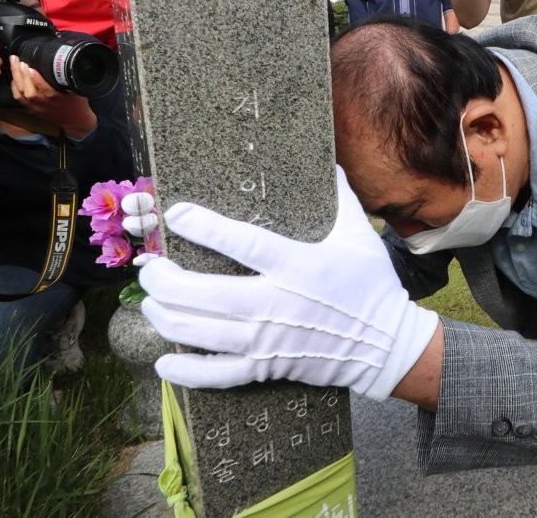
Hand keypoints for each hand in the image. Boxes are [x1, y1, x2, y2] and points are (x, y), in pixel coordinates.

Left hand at [9, 55, 97, 138]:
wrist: (75, 120)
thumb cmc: (77, 103)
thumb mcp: (77, 89)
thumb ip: (68, 78)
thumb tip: (61, 62)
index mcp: (58, 98)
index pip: (45, 89)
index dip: (36, 79)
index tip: (30, 67)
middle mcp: (45, 103)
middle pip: (28, 91)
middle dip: (21, 74)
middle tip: (17, 60)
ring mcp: (37, 107)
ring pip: (21, 94)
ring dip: (16, 78)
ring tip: (14, 64)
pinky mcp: (32, 109)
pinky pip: (19, 98)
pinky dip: (14, 86)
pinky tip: (14, 76)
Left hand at [140, 165, 439, 398]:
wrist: (385, 346)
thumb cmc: (372, 286)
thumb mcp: (359, 235)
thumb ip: (341, 197)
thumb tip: (330, 161)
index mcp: (296, 265)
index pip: (240, 242)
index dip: (203, 227)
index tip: (176, 213)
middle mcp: (275, 303)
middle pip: (203, 293)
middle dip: (165, 279)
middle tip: (152, 267)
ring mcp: (267, 340)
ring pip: (199, 332)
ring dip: (165, 316)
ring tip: (151, 302)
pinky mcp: (265, 367)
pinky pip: (216, 375)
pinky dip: (185, 371)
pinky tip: (164, 361)